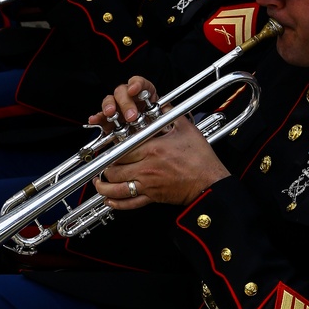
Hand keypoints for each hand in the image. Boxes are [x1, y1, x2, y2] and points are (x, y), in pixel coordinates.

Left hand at [94, 111, 229, 209]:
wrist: (210, 182)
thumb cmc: (200, 158)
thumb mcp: (186, 129)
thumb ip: (170, 115)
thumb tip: (162, 104)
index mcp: (152, 149)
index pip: (122, 150)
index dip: (112, 151)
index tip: (109, 149)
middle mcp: (146, 168)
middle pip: (115, 169)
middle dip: (106, 168)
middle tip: (103, 165)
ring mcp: (148, 185)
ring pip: (117, 188)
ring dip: (104, 187)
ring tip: (99, 183)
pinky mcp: (153, 197)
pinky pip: (130, 203)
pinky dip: (117, 204)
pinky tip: (109, 201)